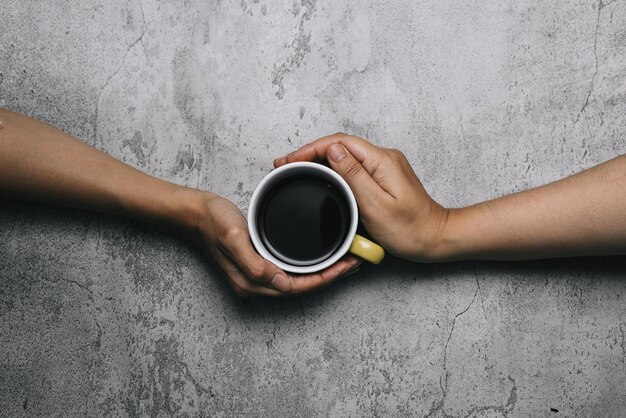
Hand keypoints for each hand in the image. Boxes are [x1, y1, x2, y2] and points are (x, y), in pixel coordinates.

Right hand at [185, 192, 361, 296]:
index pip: (297, 287)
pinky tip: (322, 253)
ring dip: (324, 270)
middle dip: (331, 276)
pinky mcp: (259, 262)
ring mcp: (257, 274)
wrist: (195, 212)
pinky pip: (291, 269)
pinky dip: (311, 264)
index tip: (347, 266)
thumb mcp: (232, 236)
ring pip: (299, 279)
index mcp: (251, 281)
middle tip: (356, 260)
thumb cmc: (212, 220)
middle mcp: (256, 283)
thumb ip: (253, 262)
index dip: (325, 279)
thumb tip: (279, 281)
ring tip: (346, 257)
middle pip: (303, 286)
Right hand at [274, 133, 448, 261]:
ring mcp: (383, 168)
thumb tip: (333, 150)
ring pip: (344, 156)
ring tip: (297, 170)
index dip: (311, 148)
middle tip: (286, 165)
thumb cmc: (409, 229)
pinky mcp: (382, 179)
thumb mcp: (376, 204)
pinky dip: (332, 170)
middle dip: (310, 153)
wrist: (434, 238)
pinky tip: (321, 178)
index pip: (339, 143)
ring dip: (319, 160)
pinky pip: (352, 168)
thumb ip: (353, 175)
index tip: (290, 160)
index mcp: (381, 161)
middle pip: (340, 146)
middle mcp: (383, 159)